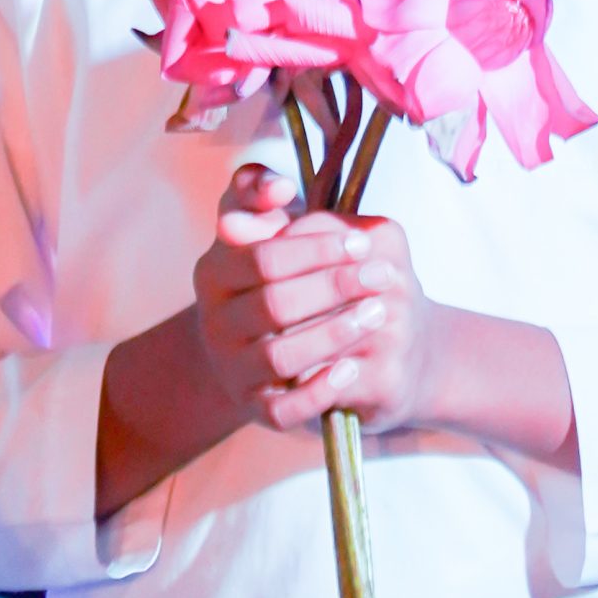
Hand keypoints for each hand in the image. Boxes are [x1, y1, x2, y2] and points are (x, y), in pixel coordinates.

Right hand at [193, 164, 435, 435]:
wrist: (257, 339)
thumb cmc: (271, 272)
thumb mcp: (258, 225)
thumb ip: (258, 192)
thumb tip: (278, 187)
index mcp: (215, 272)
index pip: (264, 258)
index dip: (316, 250)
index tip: (362, 243)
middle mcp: (216, 322)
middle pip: (274, 305)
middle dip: (334, 288)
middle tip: (383, 277)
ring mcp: (233, 368)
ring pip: (279, 357)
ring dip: (333, 335)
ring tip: (377, 315)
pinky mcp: (255, 407)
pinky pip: (283, 409)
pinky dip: (318, 391)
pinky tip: (352, 369)